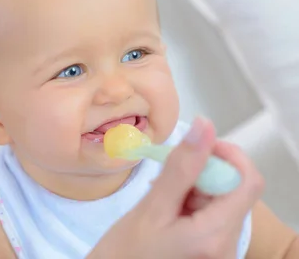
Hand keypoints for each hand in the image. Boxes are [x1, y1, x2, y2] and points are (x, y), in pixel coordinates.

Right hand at [87, 117, 264, 258]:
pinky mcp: (210, 249)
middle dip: (203, 172)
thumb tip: (204, 126)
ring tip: (162, 195)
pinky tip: (166, 207)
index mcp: (216, 236)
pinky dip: (190, 201)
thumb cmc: (125, 252)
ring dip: (194, 186)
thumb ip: (180, 167)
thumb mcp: (150, 208)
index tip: (195, 145)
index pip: (247, 181)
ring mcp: (220, 249)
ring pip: (221, 200)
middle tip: (167, 174)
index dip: (227, 154)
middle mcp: (227, 246)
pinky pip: (211, 214)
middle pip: (234, 189)